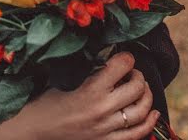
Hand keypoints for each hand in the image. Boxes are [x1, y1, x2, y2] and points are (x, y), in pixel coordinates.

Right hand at [0, 52, 159, 139]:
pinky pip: (137, 134)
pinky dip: (149, 122)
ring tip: (141, 89)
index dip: (126, 57)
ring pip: (141, 111)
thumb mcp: (65, 81)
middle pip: (137, 87)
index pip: (122, 66)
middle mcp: (102, 110)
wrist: (35, 131)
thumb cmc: (46, 102)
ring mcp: (106, 130)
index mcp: (90, 90)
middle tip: (132, 73)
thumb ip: (89, 71)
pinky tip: (152, 112)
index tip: (124, 57)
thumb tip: (109, 56)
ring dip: (146, 96)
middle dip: (138, 75)